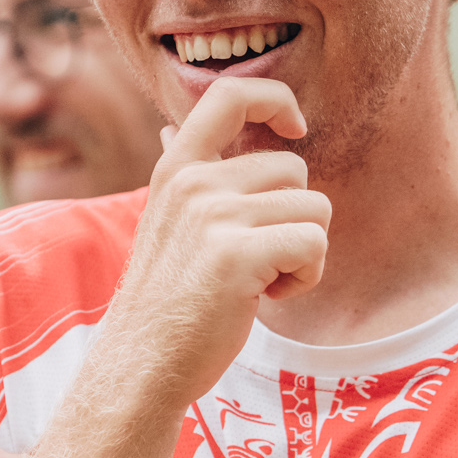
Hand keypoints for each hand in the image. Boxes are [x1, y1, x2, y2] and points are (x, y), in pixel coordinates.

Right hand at [104, 76, 330, 409]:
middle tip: (257, 260)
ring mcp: (214, 215)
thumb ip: (184, 176)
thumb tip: (170, 126)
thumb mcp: (162, 219)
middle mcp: (194, 182)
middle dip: (294, 217)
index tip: (295, 128)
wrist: (142, 363)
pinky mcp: (239, 253)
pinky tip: (267, 296)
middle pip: (295, 168)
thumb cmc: (164, 298)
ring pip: (314, 208)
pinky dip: (307, 276)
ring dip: (303, 252)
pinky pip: (315, 243)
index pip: (230, 94)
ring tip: (260, 280)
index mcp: (177, 168)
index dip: (275, 99)